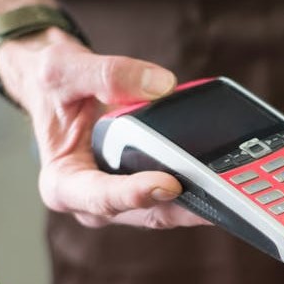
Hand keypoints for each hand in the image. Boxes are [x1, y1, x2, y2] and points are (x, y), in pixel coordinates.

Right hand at [0, 29, 209, 228]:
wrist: (56, 91)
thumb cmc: (52, 87)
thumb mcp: (63, 70)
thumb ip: (108, 74)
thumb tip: (161, 85)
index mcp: (63, 184)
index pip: (101, 198)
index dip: (135, 194)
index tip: (168, 183)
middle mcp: (91, 203)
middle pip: (143, 212)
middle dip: (181, 205)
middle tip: (218, 193)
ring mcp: (120, 203)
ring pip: (165, 211)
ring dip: (197, 203)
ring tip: (231, 191)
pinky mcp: (143, 192)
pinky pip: (174, 198)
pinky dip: (197, 188)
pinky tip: (223, 178)